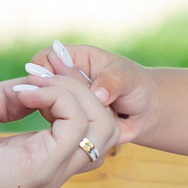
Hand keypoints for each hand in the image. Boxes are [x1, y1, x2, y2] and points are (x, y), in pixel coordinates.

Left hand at [0, 72, 120, 187]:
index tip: (35, 72)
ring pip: (102, 122)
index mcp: (35, 158)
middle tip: (37, 76)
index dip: (72, 91)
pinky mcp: (43, 165)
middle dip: (80, 87)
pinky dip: (58, 95)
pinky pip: (79, 121)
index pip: (85, 125)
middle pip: (104, 124)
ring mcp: (51, 168)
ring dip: (73, 90)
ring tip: (32, 85)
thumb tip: (34, 82)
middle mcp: (51, 167)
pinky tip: (25, 94)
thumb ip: (8, 98)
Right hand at [21, 39, 155, 148]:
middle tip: (66, 106)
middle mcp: (67, 79)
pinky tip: (84, 130)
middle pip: (42, 84)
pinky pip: (60, 127)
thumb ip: (112, 80)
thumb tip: (97, 93)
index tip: (48, 84)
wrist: (145, 114)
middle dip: (49, 95)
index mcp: (76, 58)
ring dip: (60, 114)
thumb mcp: (128, 77)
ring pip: (47, 107)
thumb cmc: (136, 86)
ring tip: (83, 117)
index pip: (48, 57)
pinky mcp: (69, 123)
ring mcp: (66, 102)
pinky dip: (67, 130)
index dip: (45, 69)